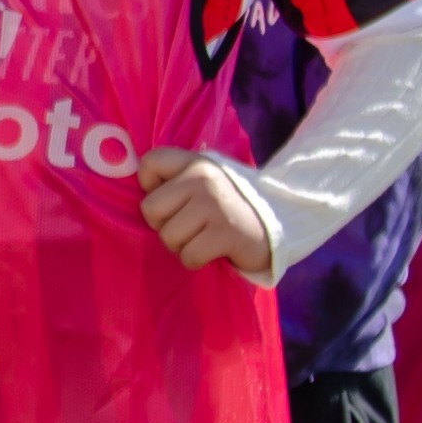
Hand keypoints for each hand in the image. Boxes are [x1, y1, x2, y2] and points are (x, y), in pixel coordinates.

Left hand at [137, 151, 278, 274]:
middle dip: (164, 224)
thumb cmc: (230, 204)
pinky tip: (212, 251)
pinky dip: (196, 260)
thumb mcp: (206, 180)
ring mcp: (215, 205)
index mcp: (195, 162)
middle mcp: (203, 178)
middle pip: (150, 209)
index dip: (150, 187)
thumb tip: (140, 190)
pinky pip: (189, 256)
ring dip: (182, 246)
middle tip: (190, 226)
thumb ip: (176, 179)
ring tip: (203, 238)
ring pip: (168, 236)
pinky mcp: (226, 233)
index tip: (171, 199)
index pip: (150, 162)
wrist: (281, 221)